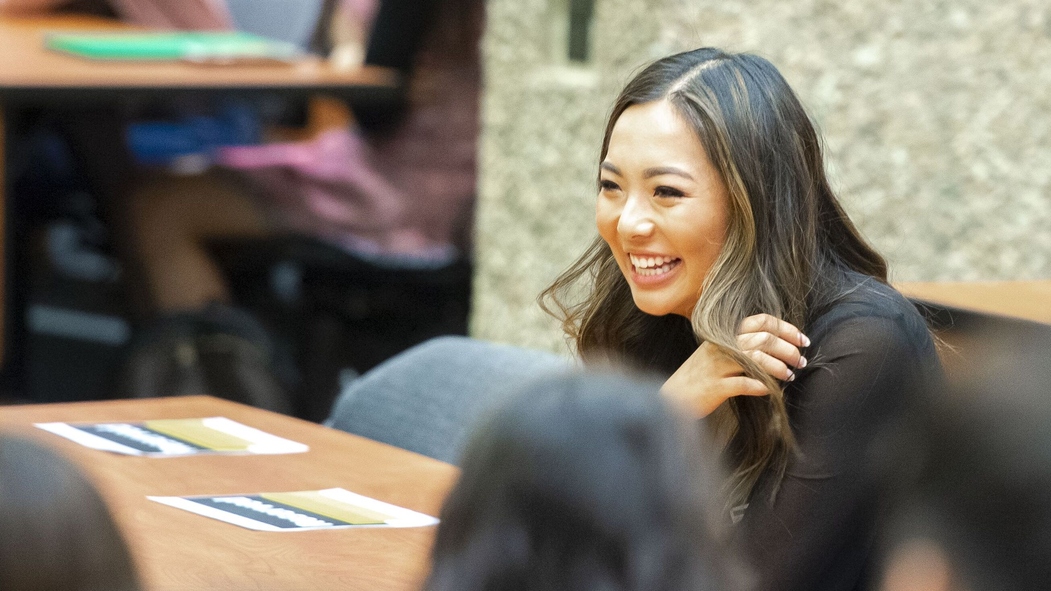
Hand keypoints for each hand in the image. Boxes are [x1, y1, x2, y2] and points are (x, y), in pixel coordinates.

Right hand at [662, 314, 809, 417]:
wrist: (673, 396)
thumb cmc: (701, 375)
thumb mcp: (719, 352)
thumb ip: (742, 345)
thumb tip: (779, 345)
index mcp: (724, 334)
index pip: (761, 321)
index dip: (786, 329)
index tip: (803, 340)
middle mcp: (721, 345)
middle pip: (763, 339)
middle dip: (788, 349)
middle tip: (801, 361)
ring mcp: (717, 366)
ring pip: (755, 358)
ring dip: (779, 367)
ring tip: (790, 375)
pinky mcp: (715, 386)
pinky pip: (744, 383)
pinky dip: (761, 386)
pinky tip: (771, 390)